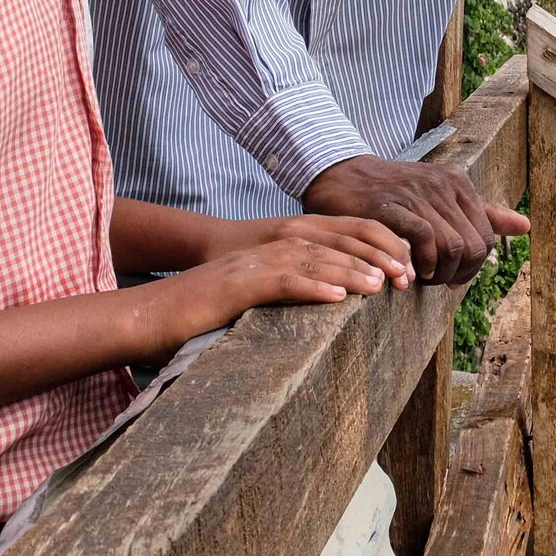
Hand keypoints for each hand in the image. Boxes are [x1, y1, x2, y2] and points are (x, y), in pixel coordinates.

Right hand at [129, 234, 394, 359]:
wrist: (149, 315)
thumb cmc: (198, 315)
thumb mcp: (251, 301)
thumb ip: (284, 298)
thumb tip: (326, 312)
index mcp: (275, 251)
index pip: (334, 240)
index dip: (371, 250)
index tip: (402, 268)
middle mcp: (268, 250)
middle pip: (331, 246)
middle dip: (371, 259)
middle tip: (406, 277)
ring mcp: (252, 266)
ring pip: (312, 262)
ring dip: (350, 272)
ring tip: (380, 286)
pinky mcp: (236, 287)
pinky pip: (281, 284)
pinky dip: (312, 288)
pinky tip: (338, 299)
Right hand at [302, 153, 530, 285]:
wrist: (343, 176)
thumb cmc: (394, 193)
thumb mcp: (442, 197)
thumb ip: (484, 212)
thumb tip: (526, 227)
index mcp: (458, 184)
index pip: (486, 237)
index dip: (473, 266)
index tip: (452, 277)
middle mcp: (442, 186)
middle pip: (473, 246)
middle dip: (459, 273)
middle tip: (437, 282)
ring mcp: (418, 194)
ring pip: (451, 246)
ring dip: (439, 273)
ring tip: (422, 279)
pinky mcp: (392, 206)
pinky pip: (422, 239)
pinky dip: (420, 263)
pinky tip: (409, 273)